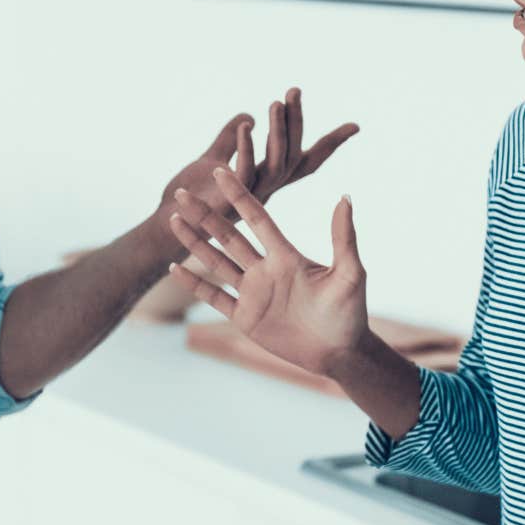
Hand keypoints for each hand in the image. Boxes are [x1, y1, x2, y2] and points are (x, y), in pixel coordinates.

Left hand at [159, 87, 357, 223]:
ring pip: (274, 163)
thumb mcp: (210, 162)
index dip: (331, 143)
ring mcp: (251, 201)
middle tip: (294, 89)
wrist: (164, 233)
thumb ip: (227, 140)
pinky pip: (244, 173)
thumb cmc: (191, 201)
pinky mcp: (230, 205)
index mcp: (269, 183)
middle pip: (291, 154)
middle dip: (295, 121)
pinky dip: (245, 148)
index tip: (355, 126)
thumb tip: (245, 117)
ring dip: (275, 132)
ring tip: (274, 103)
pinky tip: (244, 125)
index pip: (307, 159)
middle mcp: (266, 193)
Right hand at [165, 167, 370, 377]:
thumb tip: (345, 197)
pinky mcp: (245, 317)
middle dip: (205, 215)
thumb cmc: (351, 312)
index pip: (258, 219)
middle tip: (182, 192)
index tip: (221, 172)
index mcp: (287, 255)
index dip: (239, 196)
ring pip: (216, 261)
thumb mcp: (351, 273)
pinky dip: (193, 283)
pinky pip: (214, 296)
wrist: (340, 352)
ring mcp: (253, 292)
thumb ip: (344, 238)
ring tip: (173, 220)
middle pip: (229, 236)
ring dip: (194, 242)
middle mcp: (265, 269)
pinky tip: (174, 267)